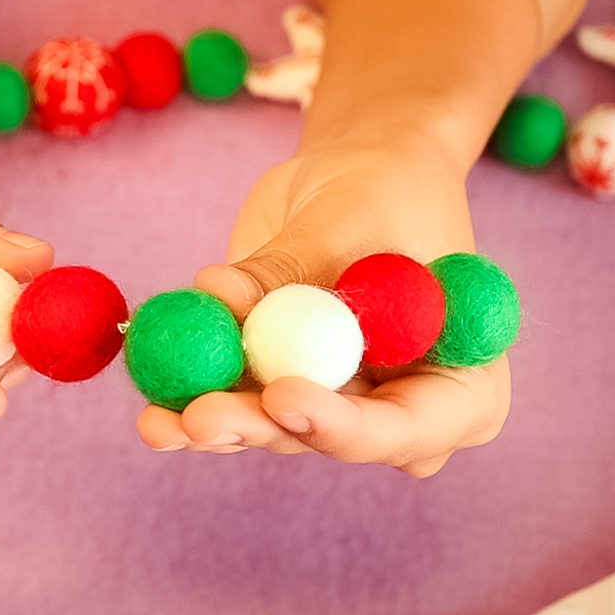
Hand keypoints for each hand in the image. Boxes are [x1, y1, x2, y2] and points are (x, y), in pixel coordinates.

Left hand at [135, 138, 510, 476]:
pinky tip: (153, 413)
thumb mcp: (348, 217)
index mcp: (461, 384)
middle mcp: (399, 413)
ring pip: (271, 428)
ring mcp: (335, 406)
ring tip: (161, 416)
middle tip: (199, 417)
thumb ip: (289, 269)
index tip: (283, 395)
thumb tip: (218, 295)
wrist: (360, 176)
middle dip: (258, 427)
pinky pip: (237, 403)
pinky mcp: (277, 388)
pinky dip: (192, 403)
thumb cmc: (385, 191)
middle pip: (327, 438)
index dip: (343, 423)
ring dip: (214, 420)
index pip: (406, 426)